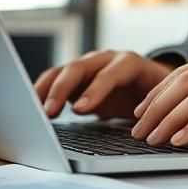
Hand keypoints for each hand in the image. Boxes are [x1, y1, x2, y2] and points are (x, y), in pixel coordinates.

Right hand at [34, 50, 176, 119]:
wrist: (149, 82)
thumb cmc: (154, 93)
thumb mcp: (156, 101)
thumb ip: (146, 110)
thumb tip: (141, 128)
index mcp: (130, 63)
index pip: (111, 73)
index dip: (96, 89)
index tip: (80, 109)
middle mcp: (106, 59)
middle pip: (79, 67)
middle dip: (63, 89)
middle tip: (49, 112)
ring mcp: (88, 65)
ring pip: (63, 71)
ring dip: (47, 90)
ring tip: (35, 111)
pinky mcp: (75, 76)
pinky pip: (54, 79)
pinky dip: (42, 91)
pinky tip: (32, 106)